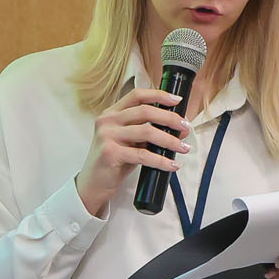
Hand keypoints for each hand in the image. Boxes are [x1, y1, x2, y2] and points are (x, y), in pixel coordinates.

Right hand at [73, 88, 192, 216]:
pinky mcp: (110, 153)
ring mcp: (107, 136)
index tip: (176, 100)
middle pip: (145, 111)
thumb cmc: (114, 161)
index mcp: (111, 113)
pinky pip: (143, 155)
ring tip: (183, 148)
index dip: (158, 95)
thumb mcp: (129, 141)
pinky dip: (161, 161)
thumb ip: (147, 132)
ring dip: (170, 140)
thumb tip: (178, 129)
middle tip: (185, 127)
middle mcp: (107, 121)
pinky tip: (172, 165)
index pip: (136, 95)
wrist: (93, 183)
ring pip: (147, 131)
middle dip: (170, 118)